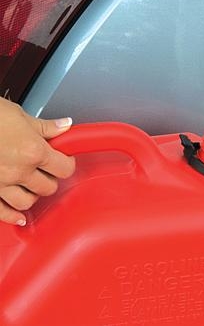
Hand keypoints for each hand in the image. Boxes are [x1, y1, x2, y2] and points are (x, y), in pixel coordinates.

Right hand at [0, 98, 74, 225]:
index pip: (64, 168)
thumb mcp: (19, 115)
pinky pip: (1, 212)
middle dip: (50, 178)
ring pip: (27, 202)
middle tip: (47, 170)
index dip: (67, 163)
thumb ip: (45, 127)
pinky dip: (12, 216)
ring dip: (32, 195)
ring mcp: (0, 184)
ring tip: (31, 185)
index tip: (64, 159)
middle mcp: (19, 171)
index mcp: (33, 151)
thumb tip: (64, 126)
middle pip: (48, 187)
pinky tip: (19, 217)